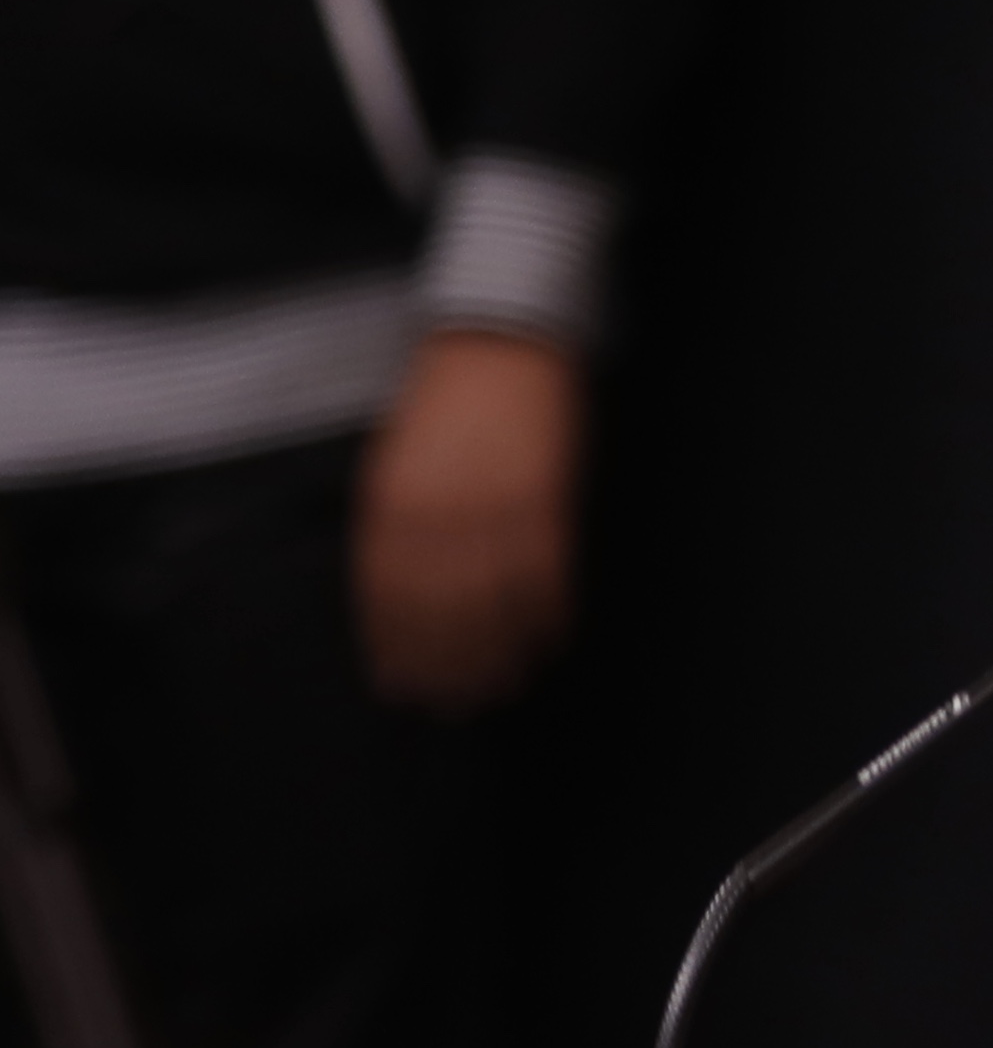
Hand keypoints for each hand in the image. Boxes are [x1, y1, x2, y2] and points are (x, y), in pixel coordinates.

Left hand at [355, 329, 583, 715]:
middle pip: (439, 616)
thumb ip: (392, 532)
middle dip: (448, 668)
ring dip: (501, 655)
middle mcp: (435, 520)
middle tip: (458, 705)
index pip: (386, 603)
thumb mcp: (393, 467)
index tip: (403, 689)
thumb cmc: (442, 407)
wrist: (499, 343)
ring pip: (494, 608)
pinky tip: (552, 639)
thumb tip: (395, 604)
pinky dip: (550, 615)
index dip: (396, 652)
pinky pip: (546, 579)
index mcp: (389, 509)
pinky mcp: (545, 504)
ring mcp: (493, 513)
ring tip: (506, 685)